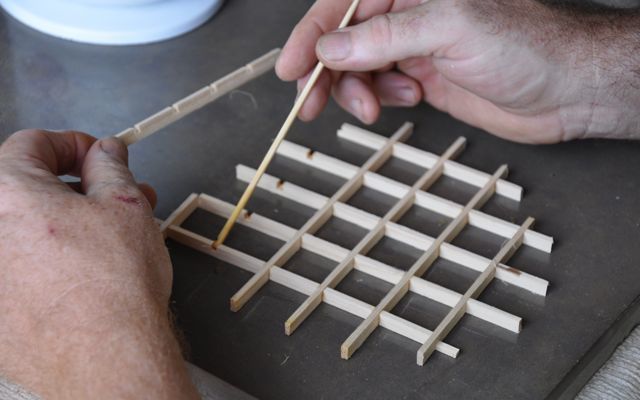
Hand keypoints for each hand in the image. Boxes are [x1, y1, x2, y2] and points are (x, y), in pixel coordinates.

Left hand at [0, 130, 198, 398]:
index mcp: (5, 192)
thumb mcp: (126, 207)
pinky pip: (20, 266)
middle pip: (27, 187)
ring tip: (111, 232)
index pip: (33, 143)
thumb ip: (110, 168)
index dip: (76, 145)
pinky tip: (87, 267)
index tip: (100, 157)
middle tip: (115, 195)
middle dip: (77, 186)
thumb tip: (107, 154)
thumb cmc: (114, 285)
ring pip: (27, 229)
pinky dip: (50, 256)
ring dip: (67, 221)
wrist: (107, 359)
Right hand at [277, 0, 639, 142]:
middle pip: (344, 40)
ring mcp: (416, 46)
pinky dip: (382, 99)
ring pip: (359, 68)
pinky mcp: (424, 76)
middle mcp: (410, 13)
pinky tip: (406, 99)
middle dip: (327, 74)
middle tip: (312, 105)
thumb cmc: (528, 46)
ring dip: (357, 91)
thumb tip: (332, 47)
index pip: (343, 6)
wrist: (566, 90)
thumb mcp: (450, 29)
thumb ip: (385, 36)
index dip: (311, 37)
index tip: (290, 68)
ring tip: (373, 107)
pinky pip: (382, 87)